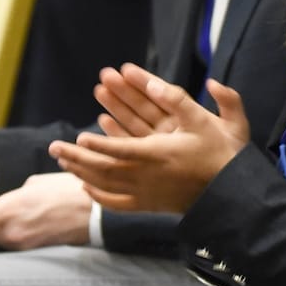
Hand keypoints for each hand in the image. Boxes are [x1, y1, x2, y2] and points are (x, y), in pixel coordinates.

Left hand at [0, 172, 92, 248]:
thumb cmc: (66, 191)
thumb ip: (13, 196)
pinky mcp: (31, 248)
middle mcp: (11, 230)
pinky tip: (15, 224)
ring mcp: (21, 242)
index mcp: (8, 209)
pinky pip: (10, 243)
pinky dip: (6, 235)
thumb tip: (8, 203)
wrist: (92, 213)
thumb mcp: (34, 183)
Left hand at [50, 69, 249, 214]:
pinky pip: (116, 203)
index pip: (119, 150)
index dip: (96, 144)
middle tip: (53, 147)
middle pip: (103, 169)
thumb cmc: (222, 156)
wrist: (231, 195)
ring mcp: (146, 193)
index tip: (78, 137)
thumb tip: (162, 80)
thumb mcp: (211, 122)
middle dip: (76, 156)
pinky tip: (85, 186)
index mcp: (159, 154)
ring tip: (61, 161)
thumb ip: (188, 100)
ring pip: (105, 184)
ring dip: (81, 172)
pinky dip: (98, 196)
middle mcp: (148, 176)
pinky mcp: (149, 205)